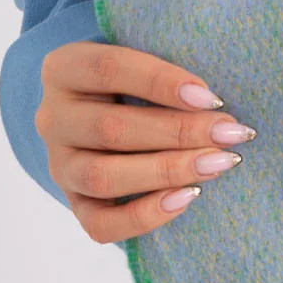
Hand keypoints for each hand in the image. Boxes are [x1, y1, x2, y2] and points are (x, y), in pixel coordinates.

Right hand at [37, 41, 254, 242]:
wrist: (102, 113)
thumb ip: (166, 73)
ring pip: (102, 176)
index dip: (161, 82)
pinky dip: (144, 216)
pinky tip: (186, 198)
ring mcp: (59, 165)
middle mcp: (52, 117)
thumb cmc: (135, 80)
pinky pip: (99, 224)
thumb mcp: (140, 59)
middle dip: (179, 132)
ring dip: (166, 172)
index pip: (109, 69)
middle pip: (111, 128)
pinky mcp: (73, 204)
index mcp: (64, 68)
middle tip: (229, 134)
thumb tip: (216, 103)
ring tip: (217, 164)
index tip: (211, 97)